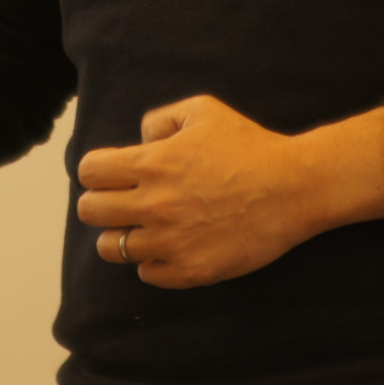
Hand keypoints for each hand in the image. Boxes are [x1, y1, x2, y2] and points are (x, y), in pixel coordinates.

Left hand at [75, 95, 330, 288]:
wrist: (293, 187)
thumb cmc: (250, 146)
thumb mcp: (203, 111)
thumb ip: (160, 120)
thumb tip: (140, 141)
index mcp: (153, 163)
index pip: (90, 172)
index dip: (97, 171)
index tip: (111, 174)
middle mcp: (154, 204)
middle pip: (90, 211)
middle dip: (101, 203)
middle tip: (122, 202)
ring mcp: (171, 242)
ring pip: (111, 248)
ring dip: (122, 236)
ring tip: (145, 228)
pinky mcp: (190, 270)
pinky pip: (147, 274)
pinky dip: (153, 262)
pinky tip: (171, 246)